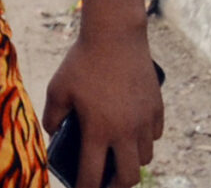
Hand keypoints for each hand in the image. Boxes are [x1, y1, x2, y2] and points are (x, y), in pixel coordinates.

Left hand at [42, 26, 160, 187]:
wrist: (115, 36)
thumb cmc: (82, 62)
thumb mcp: (58, 88)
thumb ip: (53, 116)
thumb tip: (54, 134)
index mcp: (98, 130)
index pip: (93, 174)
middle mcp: (125, 132)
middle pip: (129, 177)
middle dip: (117, 186)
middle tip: (106, 184)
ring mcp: (145, 122)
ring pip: (144, 157)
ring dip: (132, 161)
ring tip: (118, 157)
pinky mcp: (157, 110)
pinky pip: (154, 136)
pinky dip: (144, 140)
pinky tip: (132, 132)